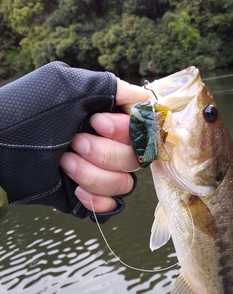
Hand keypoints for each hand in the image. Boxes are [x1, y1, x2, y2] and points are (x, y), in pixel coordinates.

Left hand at [59, 79, 148, 212]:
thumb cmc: (27, 113)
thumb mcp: (67, 87)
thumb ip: (109, 87)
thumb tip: (144, 98)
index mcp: (108, 117)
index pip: (142, 129)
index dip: (126, 131)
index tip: (96, 123)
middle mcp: (108, 144)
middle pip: (135, 159)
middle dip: (104, 153)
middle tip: (72, 143)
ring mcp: (99, 171)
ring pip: (124, 184)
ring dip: (94, 175)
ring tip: (63, 163)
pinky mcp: (88, 195)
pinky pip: (112, 206)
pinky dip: (96, 201)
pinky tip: (75, 190)